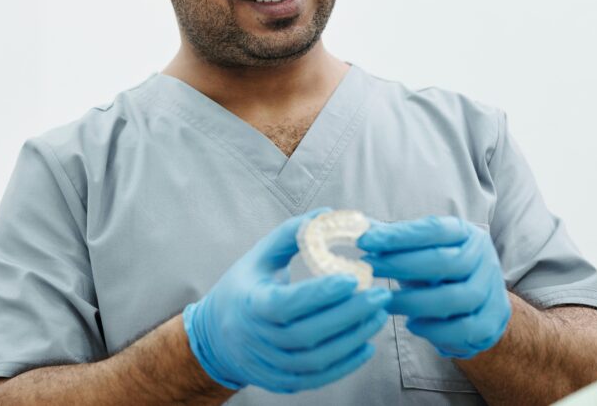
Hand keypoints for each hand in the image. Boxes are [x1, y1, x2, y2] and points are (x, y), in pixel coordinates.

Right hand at [183, 208, 392, 392]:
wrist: (217, 336)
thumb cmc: (244, 288)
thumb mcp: (259, 257)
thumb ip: (291, 235)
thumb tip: (326, 214)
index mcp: (250, 304)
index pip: (286, 304)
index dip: (319, 294)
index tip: (351, 279)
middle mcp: (258, 339)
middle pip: (308, 333)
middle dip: (349, 314)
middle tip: (379, 294)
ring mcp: (270, 365)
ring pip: (318, 359)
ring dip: (353, 337)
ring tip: (378, 315)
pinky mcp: (284, 382)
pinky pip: (319, 377)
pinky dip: (346, 363)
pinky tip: (366, 343)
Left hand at [358, 215, 511, 359]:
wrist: (478, 304)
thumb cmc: (438, 271)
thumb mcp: (418, 249)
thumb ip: (390, 238)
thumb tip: (353, 225)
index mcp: (464, 233)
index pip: (433, 229)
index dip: (397, 236)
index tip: (364, 241)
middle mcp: (482, 258)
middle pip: (443, 262)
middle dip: (400, 265)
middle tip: (367, 268)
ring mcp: (490, 290)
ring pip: (453, 297)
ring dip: (413, 301)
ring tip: (385, 301)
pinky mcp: (491, 321)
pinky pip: (462, 328)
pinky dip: (434, 329)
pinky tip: (411, 324)